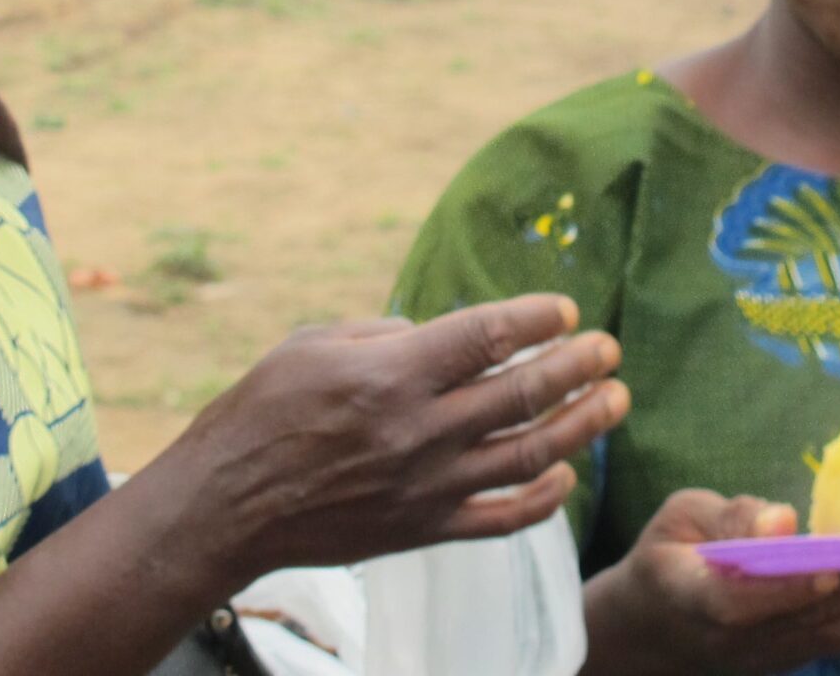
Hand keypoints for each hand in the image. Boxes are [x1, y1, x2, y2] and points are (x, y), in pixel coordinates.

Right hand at [141, 294, 628, 586]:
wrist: (225, 505)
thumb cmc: (260, 413)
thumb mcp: (314, 343)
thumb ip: (386, 334)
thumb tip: (439, 334)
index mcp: (390, 374)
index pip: (487, 337)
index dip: (537, 320)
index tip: (567, 310)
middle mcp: (418, 431)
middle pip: (521, 394)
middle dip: (577, 368)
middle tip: (610, 350)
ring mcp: (425, 486)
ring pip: (527, 455)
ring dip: (580, 426)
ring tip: (614, 401)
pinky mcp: (422, 529)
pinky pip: (501, 519)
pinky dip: (543, 500)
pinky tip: (564, 477)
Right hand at [582, 490, 839, 675]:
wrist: (653, 629)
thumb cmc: (669, 555)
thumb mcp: (679, 516)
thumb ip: (728, 517)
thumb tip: (782, 520)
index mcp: (687, 597)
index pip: (736, 604)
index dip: (782, 591)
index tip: (826, 569)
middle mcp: (728, 641)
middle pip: (800, 622)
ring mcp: (759, 660)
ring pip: (824, 635)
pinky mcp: (784, 662)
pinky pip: (830, 638)